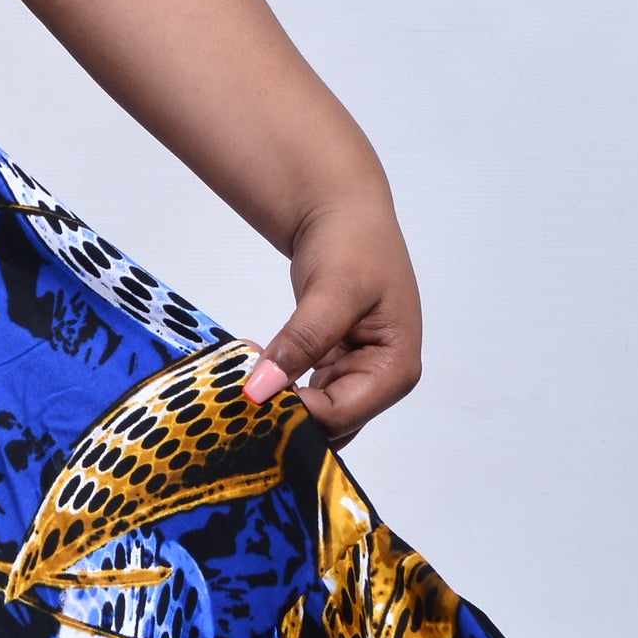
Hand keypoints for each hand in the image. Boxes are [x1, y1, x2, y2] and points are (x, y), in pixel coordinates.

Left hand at [240, 196, 421, 445]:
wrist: (344, 213)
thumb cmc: (353, 244)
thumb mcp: (332, 291)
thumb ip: (301, 342)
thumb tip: (262, 389)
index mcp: (396, 368)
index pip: (342, 415)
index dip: (296, 412)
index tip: (252, 394)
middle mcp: (381, 380)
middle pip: (331, 424)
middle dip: (287, 412)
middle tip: (241, 389)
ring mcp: (357, 374)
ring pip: (315, 414)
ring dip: (280, 401)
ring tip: (243, 377)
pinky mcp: (334, 366)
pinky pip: (305, 392)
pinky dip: (279, 386)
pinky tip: (252, 368)